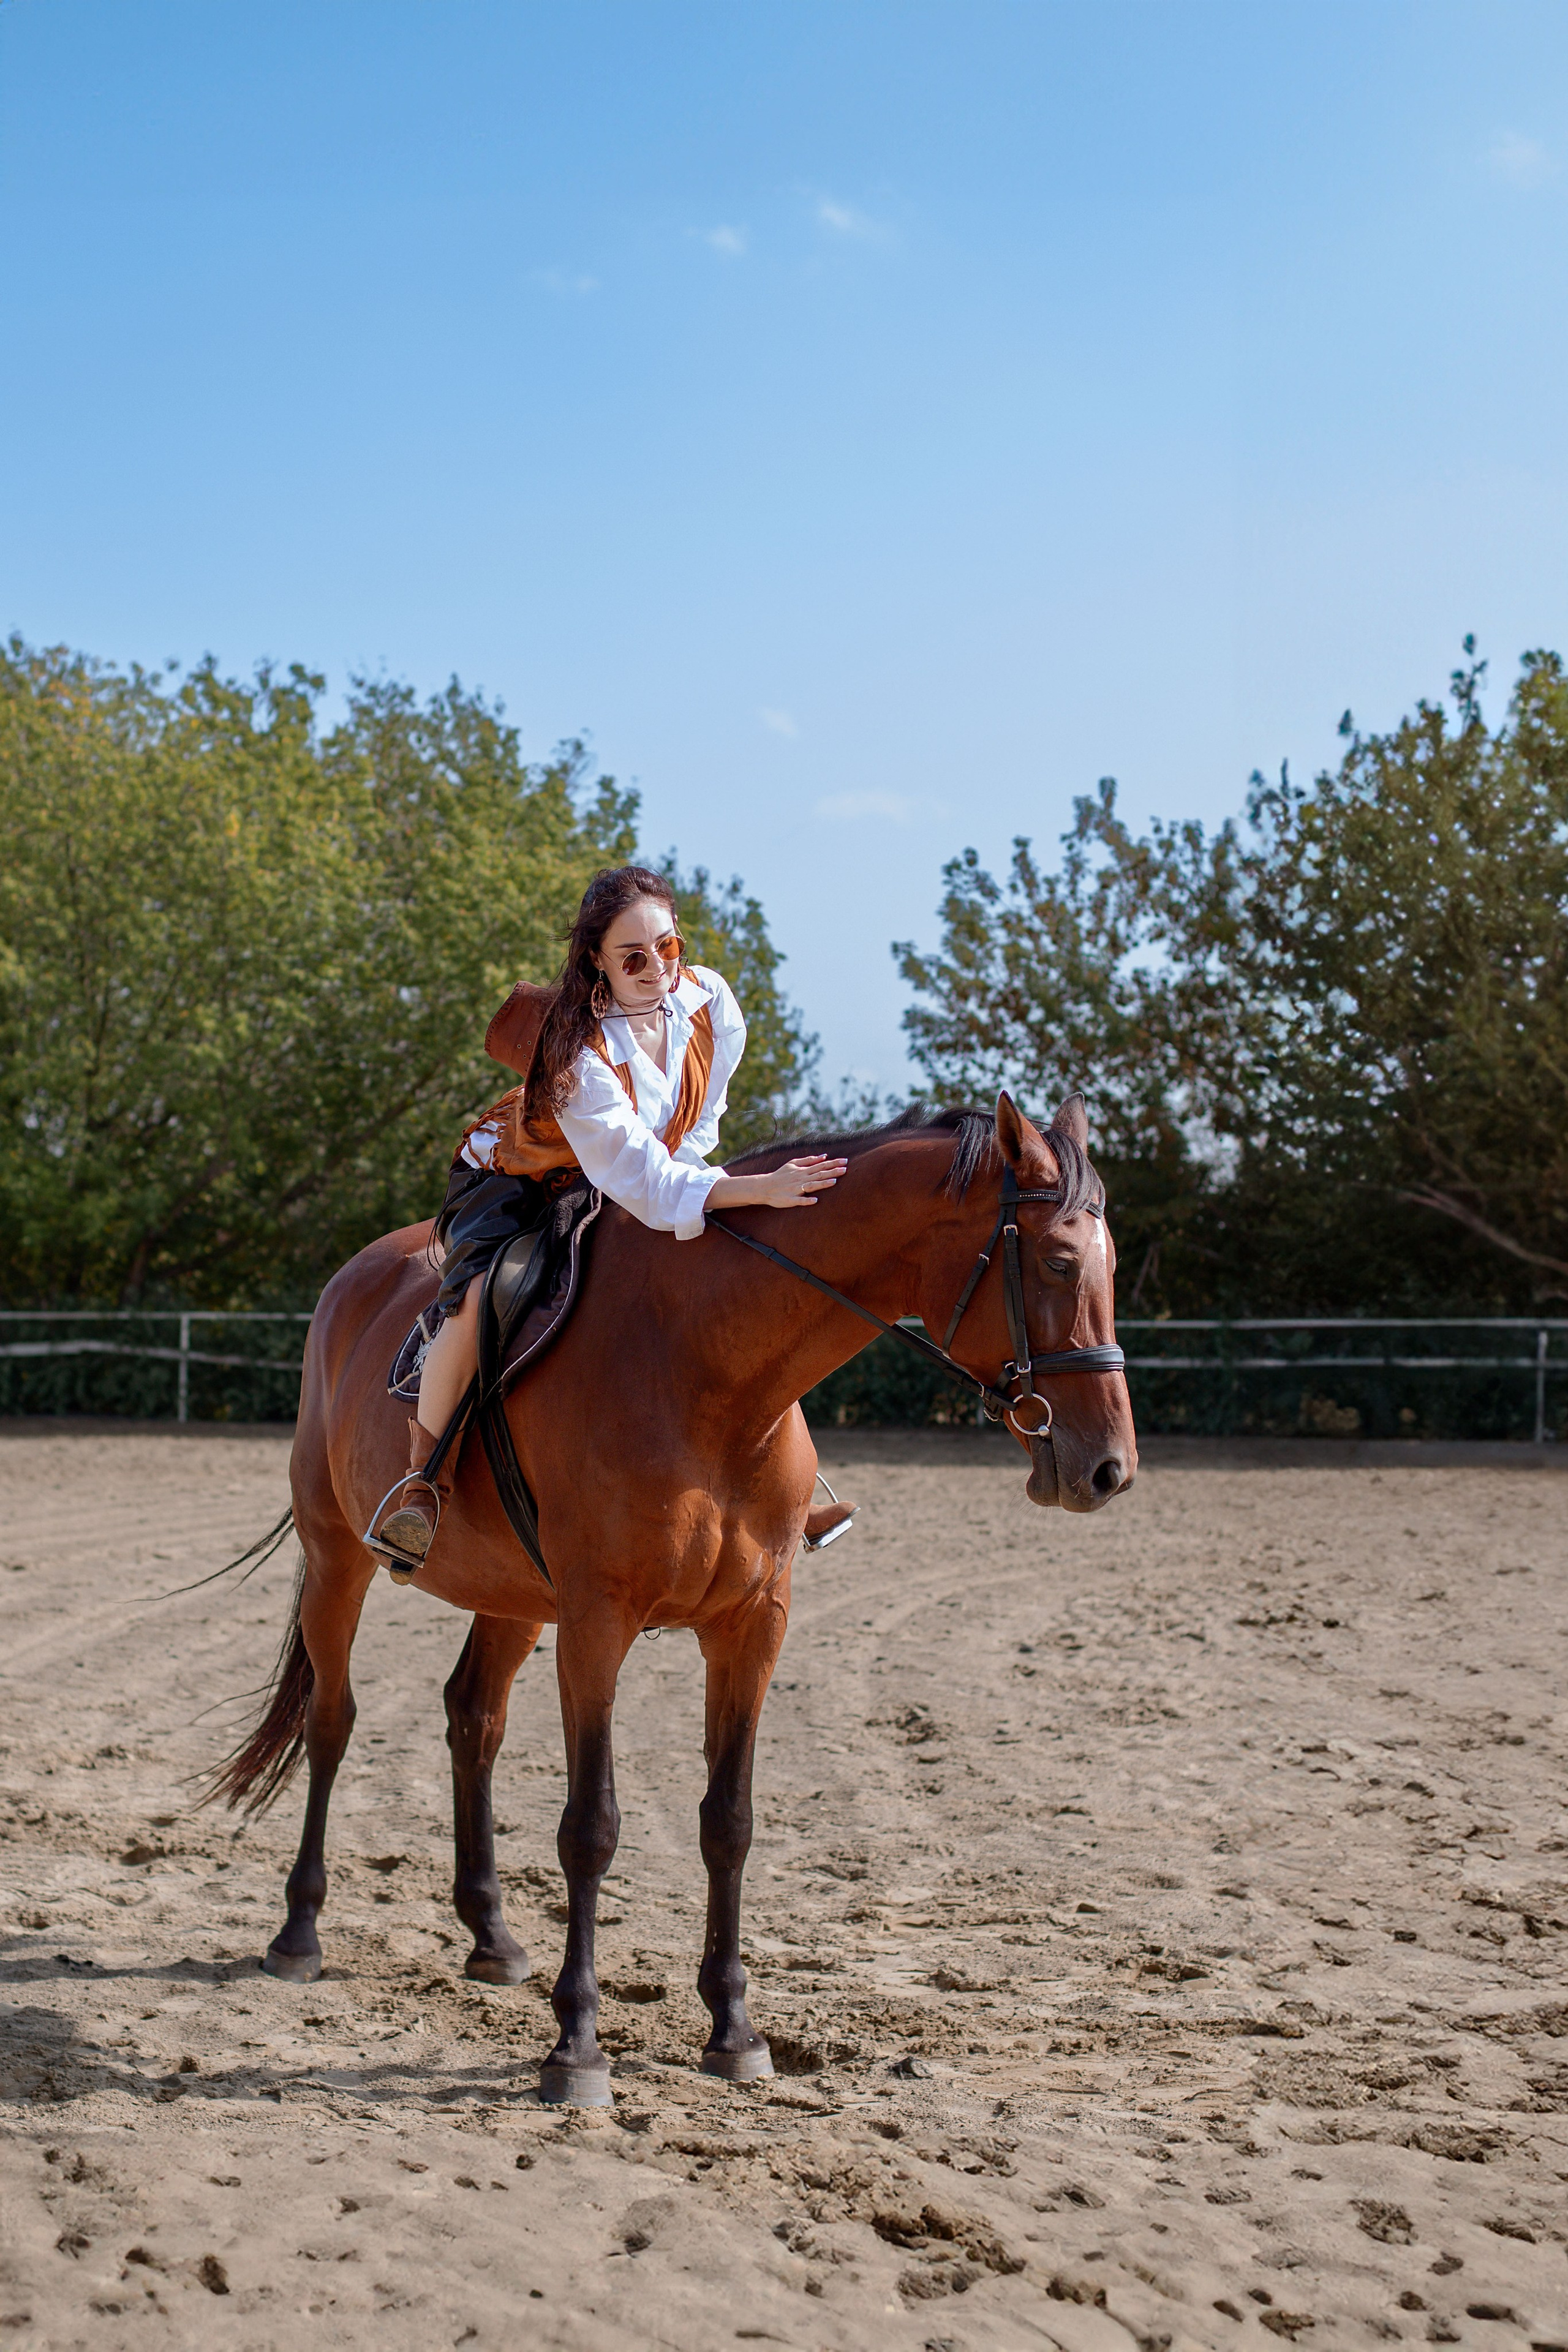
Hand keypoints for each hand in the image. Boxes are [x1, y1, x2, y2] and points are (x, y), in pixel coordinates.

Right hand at [707, 1155, 847, 1213]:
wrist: (765, 1186)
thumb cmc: (780, 1175)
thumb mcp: (793, 1163)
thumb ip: (808, 1160)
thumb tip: (823, 1156)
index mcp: (803, 1171)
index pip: (821, 1166)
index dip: (833, 1164)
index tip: (845, 1161)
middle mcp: (801, 1179)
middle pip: (819, 1174)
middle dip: (832, 1172)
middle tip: (845, 1169)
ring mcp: (796, 1190)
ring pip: (811, 1186)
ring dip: (822, 1184)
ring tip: (834, 1182)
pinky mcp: (791, 1199)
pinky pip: (799, 1200)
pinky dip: (807, 1200)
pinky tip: (815, 1201)